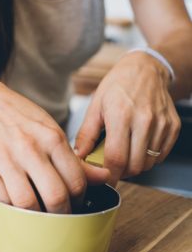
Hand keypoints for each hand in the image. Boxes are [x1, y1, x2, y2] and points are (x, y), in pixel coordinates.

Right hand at [0, 78, 108, 213]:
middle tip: (58, 214)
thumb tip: (104, 177)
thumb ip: (74, 158)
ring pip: (26, 203)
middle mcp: (28, 147)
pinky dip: (11, 205)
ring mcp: (3, 158)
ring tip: (37, 210)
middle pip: (55, 197)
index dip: (79, 200)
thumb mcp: (49, 129)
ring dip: (35, 214)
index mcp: (50, 137)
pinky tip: (14, 198)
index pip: (76, 182)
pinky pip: (2, 200)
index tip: (74, 203)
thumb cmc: (19, 118)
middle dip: (61, 214)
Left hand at [75, 50, 180, 184]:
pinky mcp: (173, 127)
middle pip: (135, 165)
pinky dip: (149, 157)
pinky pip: (161, 155)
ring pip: (149, 163)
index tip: (103, 181)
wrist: (146, 70)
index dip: (109, 175)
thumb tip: (78, 155)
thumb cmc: (117, 86)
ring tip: (124, 153)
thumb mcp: (95, 105)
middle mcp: (144, 121)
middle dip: (121, 172)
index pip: (116, 158)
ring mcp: (162, 125)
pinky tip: (138, 145)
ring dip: (135, 165)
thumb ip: (87, 133)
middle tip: (111, 165)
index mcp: (121, 115)